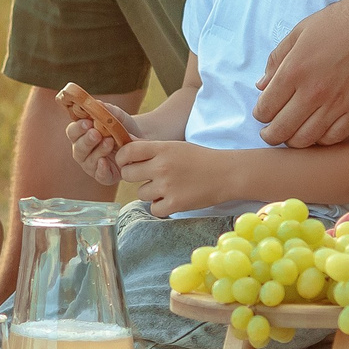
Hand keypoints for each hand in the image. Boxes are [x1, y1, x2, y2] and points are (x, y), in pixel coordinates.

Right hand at [63, 106, 126, 185]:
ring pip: (88, 161)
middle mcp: (83, 151)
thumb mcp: (117, 116)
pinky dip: (101, 170)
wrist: (141, 140)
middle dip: (86, 140)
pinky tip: (105, 161)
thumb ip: (107, 110)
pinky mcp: (105, 176)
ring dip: (97, 151)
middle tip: (95, 133)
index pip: (73, 132)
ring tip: (109, 142)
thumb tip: (97, 103)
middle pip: (78, 148)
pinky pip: (99, 176)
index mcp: (81, 135)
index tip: (87, 122)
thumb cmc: (123, 127)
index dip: (78, 127)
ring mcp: (92, 165)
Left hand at [112, 140, 233, 217]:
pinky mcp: (175, 204)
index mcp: (162, 149)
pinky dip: (161, 206)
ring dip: (150, 193)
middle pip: (128, 174)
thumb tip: (124, 140)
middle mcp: (162, 167)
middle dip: (135, 176)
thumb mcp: (174, 146)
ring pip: (140, 193)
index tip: (127, 162)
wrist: (226, 174)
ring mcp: (167, 187)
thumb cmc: (199, 158)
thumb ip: (149, 147)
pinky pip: (153, 209)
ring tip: (167, 187)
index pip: (128, 151)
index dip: (122, 158)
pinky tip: (172, 198)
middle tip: (148, 176)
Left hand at [254, 0, 348, 148]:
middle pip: (281, 130)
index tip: (263, 113)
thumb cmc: (340, 22)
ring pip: (306, 140)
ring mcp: (337, 104)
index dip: (260, 115)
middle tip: (271, 133)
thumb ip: (276, 60)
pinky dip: (322, 140)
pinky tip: (318, 132)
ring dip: (294, 141)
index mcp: (294, 71)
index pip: (265, 109)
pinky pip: (334, 138)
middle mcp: (313, 92)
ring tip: (293, 135)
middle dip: (271, 135)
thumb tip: (261, 85)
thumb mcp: (299, 32)